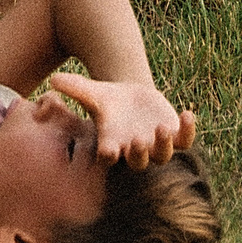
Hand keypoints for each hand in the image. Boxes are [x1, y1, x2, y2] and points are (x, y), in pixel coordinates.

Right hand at [45, 71, 196, 169]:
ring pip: (163, 155)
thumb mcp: (93, 93)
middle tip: (137, 140)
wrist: (134, 101)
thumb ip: (75, 88)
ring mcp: (156, 146)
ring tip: (162, 128)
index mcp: (113, 144)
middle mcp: (135, 150)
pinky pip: (185, 140)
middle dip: (138, 153)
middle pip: (138, 162)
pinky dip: (188, 130)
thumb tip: (53, 80)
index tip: (108, 150)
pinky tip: (187, 113)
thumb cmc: (110, 102)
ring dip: (164, 144)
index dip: (109, 156)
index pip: (109, 157)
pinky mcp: (175, 136)